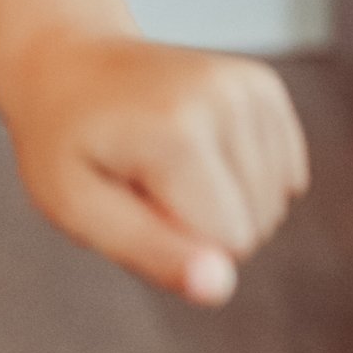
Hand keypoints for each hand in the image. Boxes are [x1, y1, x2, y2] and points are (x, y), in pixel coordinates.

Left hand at [0, 32, 309, 304]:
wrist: (68, 65)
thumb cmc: (66, 146)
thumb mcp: (78, 209)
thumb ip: (150, 254)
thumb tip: (220, 287)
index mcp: (176, 130)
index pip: (229, 244)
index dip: (179, 242)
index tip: (130, 200)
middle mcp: (223, 97)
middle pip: (257, 224)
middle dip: (203, 223)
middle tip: (144, 177)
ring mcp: (248, 85)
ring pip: (274, 203)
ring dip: (223, 200)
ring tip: (164, 161)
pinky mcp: (263, 85)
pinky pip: (286, 174)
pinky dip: (245, 177)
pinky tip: (196, 150)